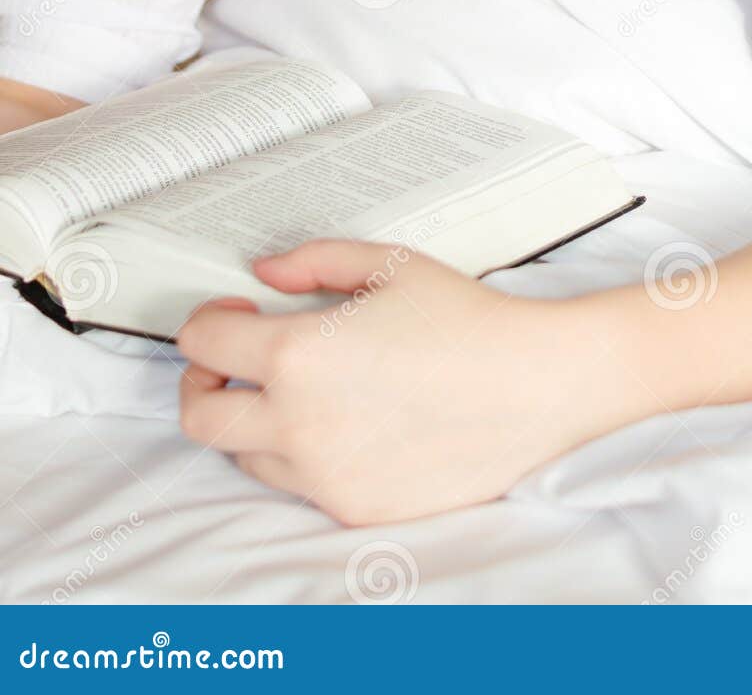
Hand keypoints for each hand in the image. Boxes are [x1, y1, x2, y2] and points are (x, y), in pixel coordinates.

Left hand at [176, 239, 646, 525]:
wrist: (535, 385)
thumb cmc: (468, 320)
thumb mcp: (387, 264)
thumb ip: (312, 261)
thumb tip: (265, 273)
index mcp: (297, 355)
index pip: (201, 345)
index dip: (208, 321)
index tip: (234, 313)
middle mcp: (298, 423)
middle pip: (200, 417)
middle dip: (202, 383)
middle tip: (230, 363)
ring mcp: (323, 474)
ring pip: (245, 456)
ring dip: (255, 421)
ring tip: (303, 391)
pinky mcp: (352, 507)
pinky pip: (300, 484)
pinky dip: (305, 454)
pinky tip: (347, 422)